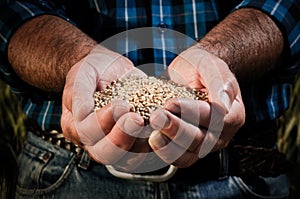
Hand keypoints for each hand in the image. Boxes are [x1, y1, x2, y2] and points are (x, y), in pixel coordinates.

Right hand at [61, 45, 149, 170]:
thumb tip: (82, 112)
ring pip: (127, 160)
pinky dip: (157, 145)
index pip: (86, 132)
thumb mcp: (82, 74)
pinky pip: (147, 155)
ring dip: (141, 145)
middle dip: (121, 139)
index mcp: (76, 126)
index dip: (102, 122)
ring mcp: (116, 145)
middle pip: (105, 154)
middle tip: (136, 119)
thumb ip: (78, 92)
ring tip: (152, 124)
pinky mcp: (137, 144)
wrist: (112, 71)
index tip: (120, 104)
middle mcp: (94, 141)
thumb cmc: (95, 72)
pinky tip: (164, 129)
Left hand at [149, 45, 244, 167]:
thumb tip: (224, 106)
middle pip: (201, 140)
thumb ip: (219, 82)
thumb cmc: (201, 67)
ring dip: (168, 145)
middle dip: (176, 129)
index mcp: (233, 113)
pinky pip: (177, 158)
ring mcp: (204, 144)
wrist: (188, 72)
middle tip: (156, 116)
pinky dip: (163, 152)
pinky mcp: (187, 149)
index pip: (216, 119)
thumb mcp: (210, 65)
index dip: (192, 113)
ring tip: (152, 133)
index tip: (171, 103)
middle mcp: (221, 133)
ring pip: (188, 156)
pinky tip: (151, 139)